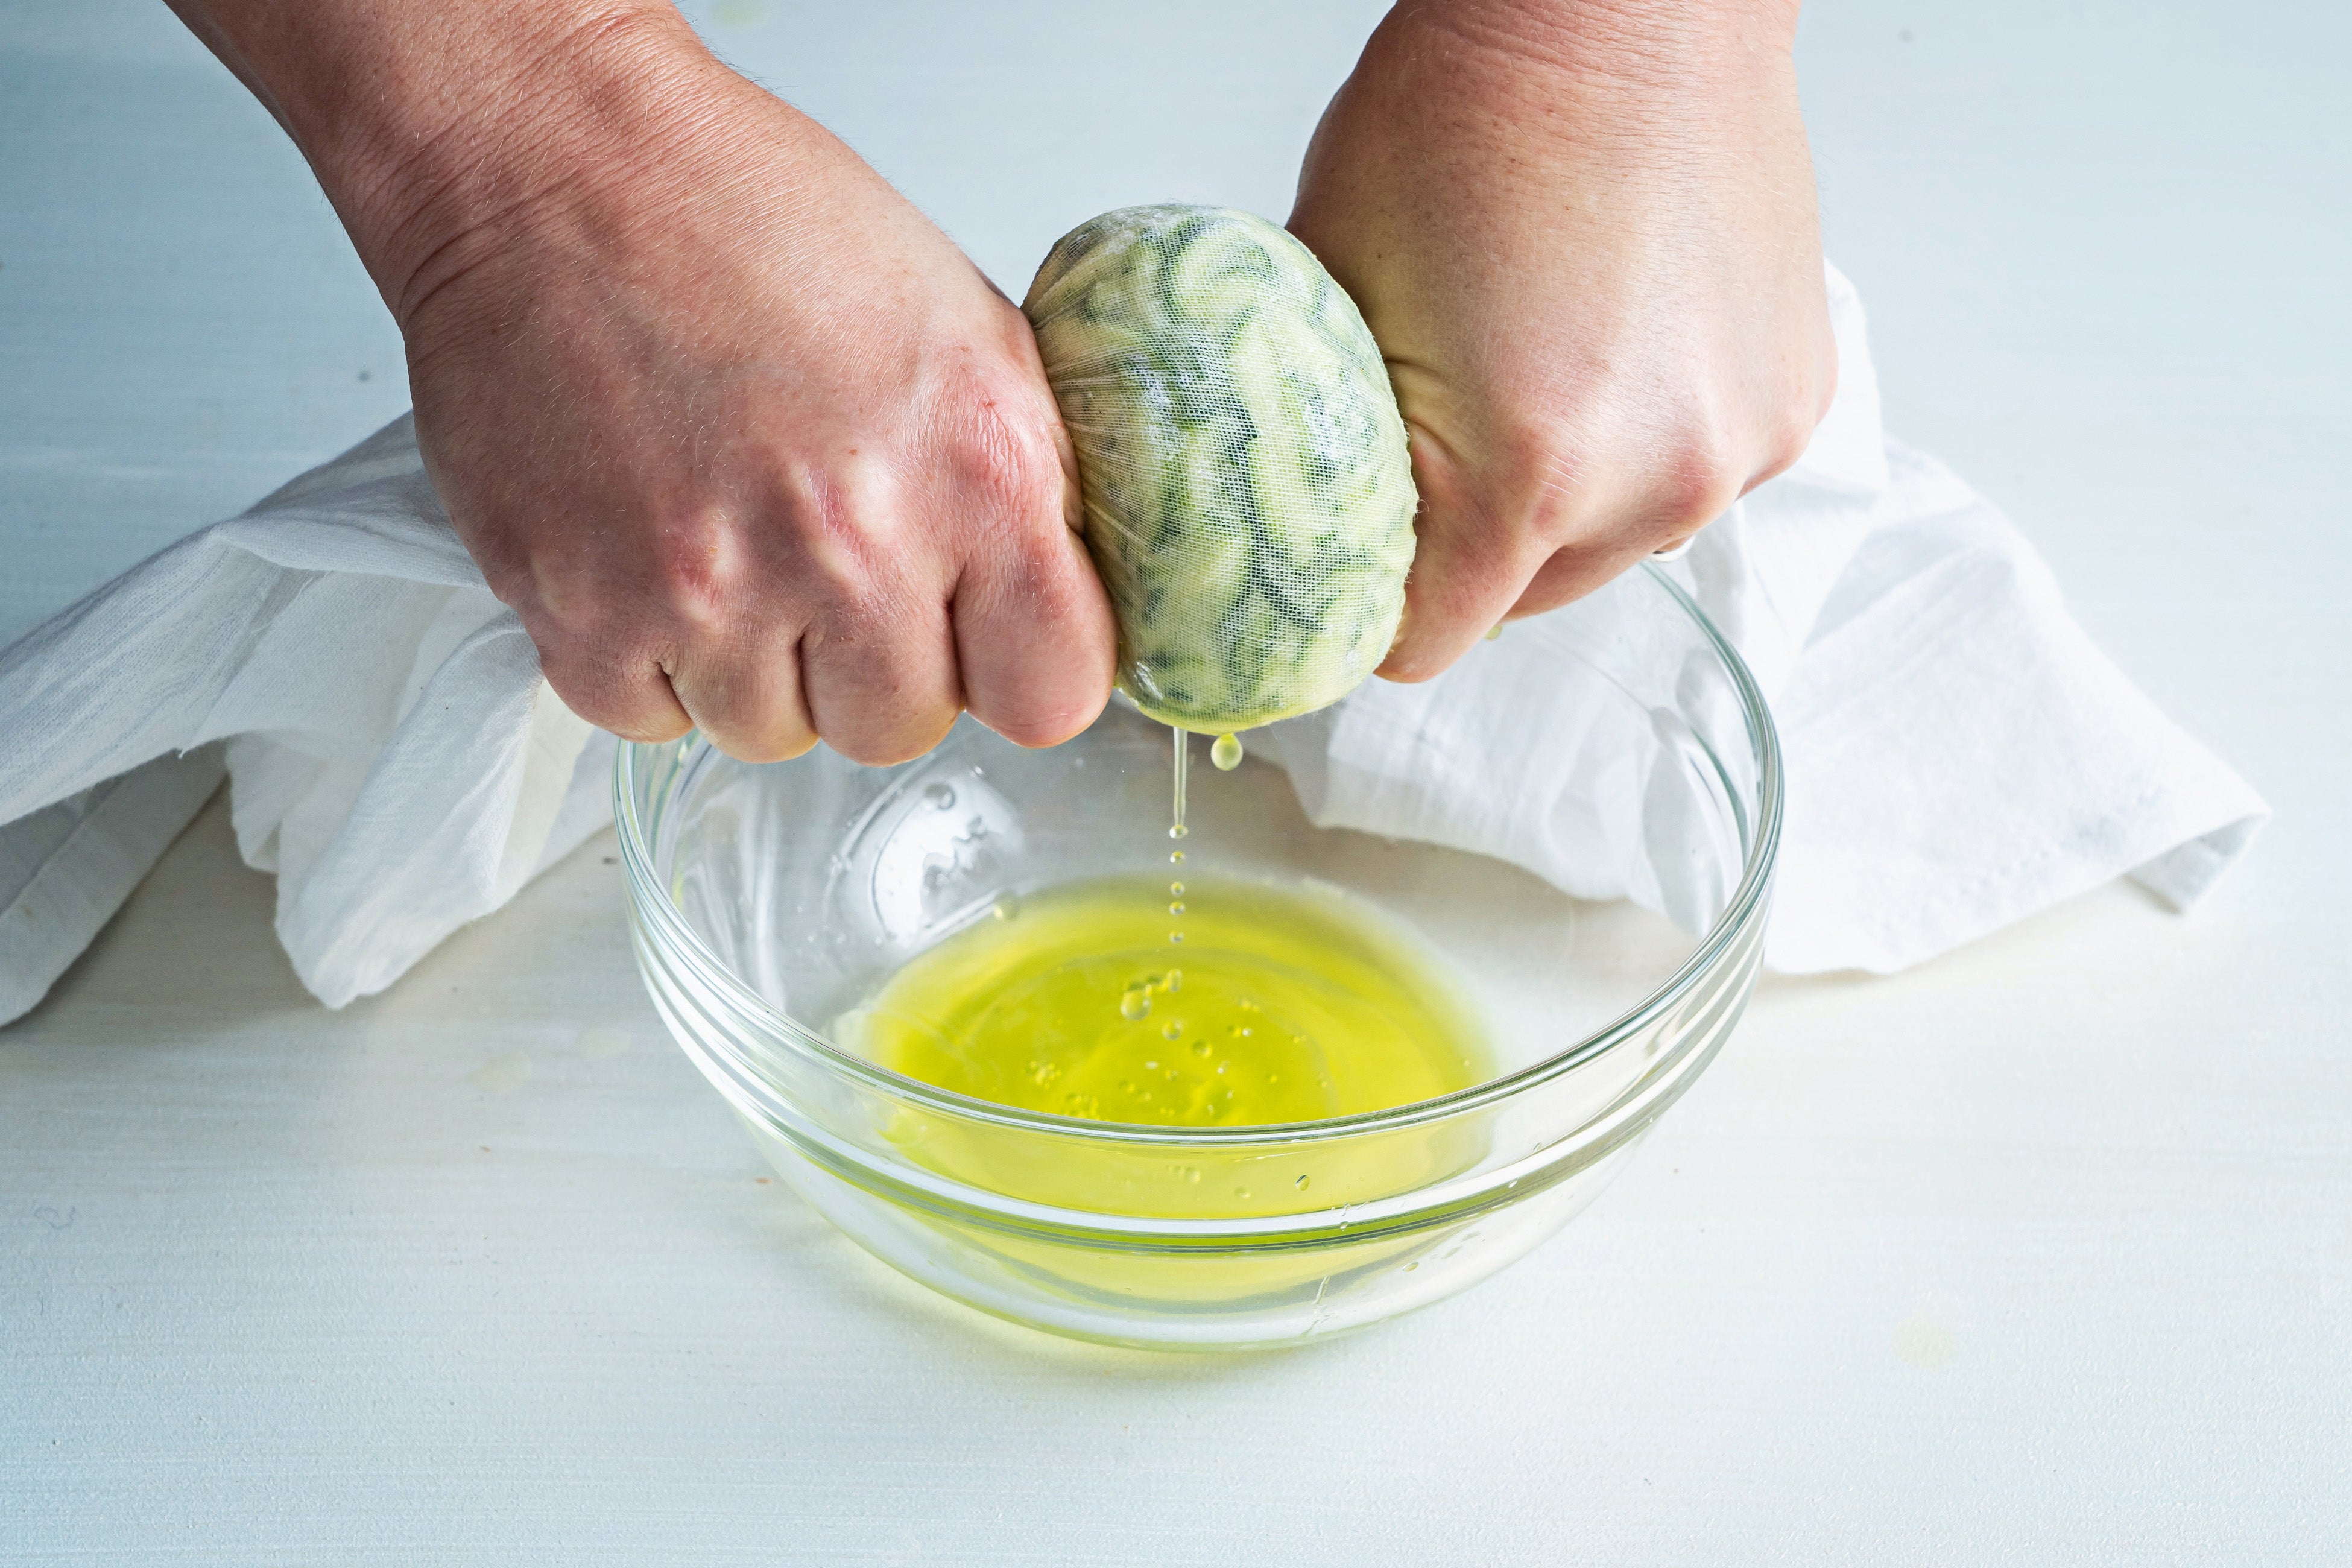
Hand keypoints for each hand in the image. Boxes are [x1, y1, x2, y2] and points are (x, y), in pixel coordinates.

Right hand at [171, 2, 1113, 763]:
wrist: (553, 168)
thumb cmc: (748, 221)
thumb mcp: (961, 326)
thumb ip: (1020, 483)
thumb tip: (1050, 599)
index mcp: (976, 469)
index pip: (1054, 694)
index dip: (1018, 669)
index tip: (985, 638)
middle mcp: (852, 544)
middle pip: (902, 728)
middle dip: (871, 662)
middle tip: (826, 555)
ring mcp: (713, 591)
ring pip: (772, 732)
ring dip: (755, 660)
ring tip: (727, 529)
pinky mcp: (586, 613)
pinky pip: (650, 718)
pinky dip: (650, 655)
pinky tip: (648, 546)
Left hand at [1288, 0, 1836, 680]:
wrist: (1622, 4)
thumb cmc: (1470, 116)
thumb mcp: (1333, 299)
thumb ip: (1327, 450)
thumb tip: (1313, 534)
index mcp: (1527, 473)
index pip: (1422, 640)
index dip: (1370, 600)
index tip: (1357, 548)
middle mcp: (1657, 482)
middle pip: (1522, 605)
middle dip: (1468, 544)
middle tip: (1443, 425)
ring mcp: (1740, 450)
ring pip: (1613, 549)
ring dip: (1566, 498)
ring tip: (1539, 367)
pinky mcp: (1794, 410)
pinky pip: (1689, 479)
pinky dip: (1646, 441)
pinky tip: (1615, 343)